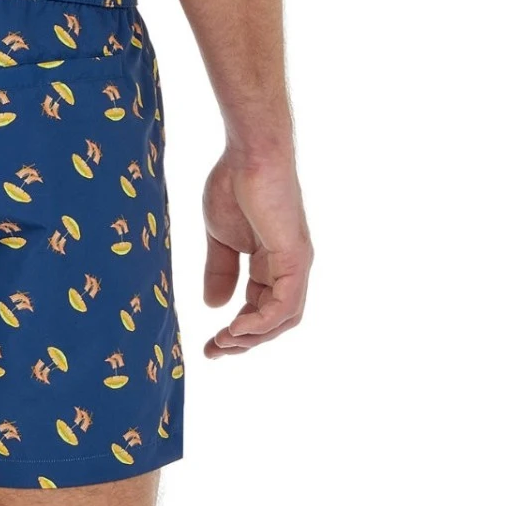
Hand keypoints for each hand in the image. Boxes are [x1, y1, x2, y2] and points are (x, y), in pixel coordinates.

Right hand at [201, 150, 311, 356]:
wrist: (248, 153)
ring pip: (283, 318)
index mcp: (271, 263)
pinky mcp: (296, 258)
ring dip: (252, 337)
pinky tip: (237, 328)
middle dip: (243, 341)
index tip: (208, 343)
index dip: (235, 330)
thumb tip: (213, 306)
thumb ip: (219, 271)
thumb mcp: (220, 237)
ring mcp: (296, 264)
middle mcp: (289, 268)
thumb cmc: (233, 184)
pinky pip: (286, 304)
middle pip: (274, 320)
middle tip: (213, 351)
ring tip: (223, 342)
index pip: (259, 307)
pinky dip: (263, 322)